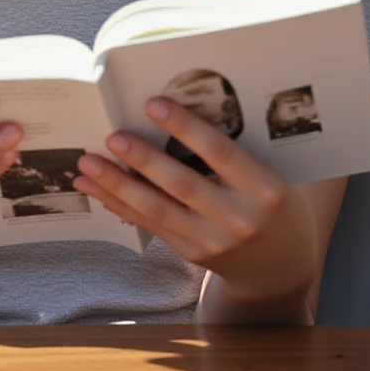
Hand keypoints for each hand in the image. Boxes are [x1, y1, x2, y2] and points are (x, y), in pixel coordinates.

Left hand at [73, 97, 316, 303]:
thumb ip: (234, 150)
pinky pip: (151, 225)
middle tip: (112, 136)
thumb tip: (177, 109)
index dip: (184, 127)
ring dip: (118, 186)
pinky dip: (121, 205)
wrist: (282, 266)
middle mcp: (238, 219)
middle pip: (181, 184)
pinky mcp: (192, 254)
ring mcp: (212, 241)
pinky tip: (97, 189)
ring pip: (158, 210)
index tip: (152, 104)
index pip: (219, 151)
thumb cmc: (274, 203)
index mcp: (265, 189)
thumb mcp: (270, 174)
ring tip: (87, 164)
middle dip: (142, 160)